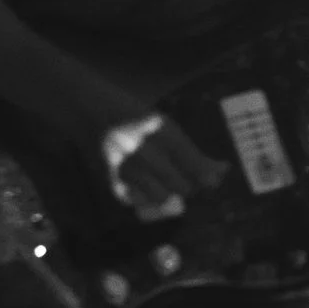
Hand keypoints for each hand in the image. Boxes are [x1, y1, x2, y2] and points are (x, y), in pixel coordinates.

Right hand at [105, 115, 228, 221]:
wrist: (86, 106)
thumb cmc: (131, 113)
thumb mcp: (162, 123)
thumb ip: (189, 150)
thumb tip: (222, 172)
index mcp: (161, 130)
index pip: (196, 165)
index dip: (210, 176)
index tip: (217, 176)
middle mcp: (144, 150)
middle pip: (183, 186)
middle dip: (189, 185)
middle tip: (187, 178)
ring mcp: (125, 167)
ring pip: (162, 198)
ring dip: (168, 193)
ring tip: (164, 182)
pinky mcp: (109, 178)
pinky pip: (137, 201)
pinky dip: (143, 197)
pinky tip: (143, 184)